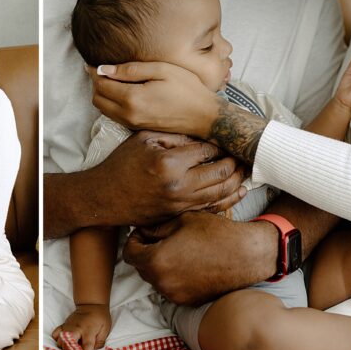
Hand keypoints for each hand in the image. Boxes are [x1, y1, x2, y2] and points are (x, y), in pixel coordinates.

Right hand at [53, 304, 111, 349]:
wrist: (92, 304)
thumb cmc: (100, 318)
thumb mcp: (105, 329)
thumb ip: (100, 342)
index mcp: (88, 330)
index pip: (86, 347)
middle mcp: (76, 328)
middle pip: (69, 344)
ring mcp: (68, 326)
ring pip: (60, 341)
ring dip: (65, 348)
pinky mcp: (64, 324)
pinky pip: (56, 334)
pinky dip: (58, 340)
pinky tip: (64, 343)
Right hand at [81, 130, 246, 226]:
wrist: (105, 196)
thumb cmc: (122, 164)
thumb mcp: (144, 138)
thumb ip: (175, 136)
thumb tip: (202, 136)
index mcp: (170, 162)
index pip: (208, 151)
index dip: (221, 145)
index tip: (227, 141)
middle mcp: (179, 185)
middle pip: (221, 172)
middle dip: (235, 162)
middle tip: (243, 154)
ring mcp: (181, 203)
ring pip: (221, 192)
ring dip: (237, 180)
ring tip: (245, 170)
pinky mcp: (180, 214)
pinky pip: (212, 208)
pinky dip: (229, 199)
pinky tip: (238, 191)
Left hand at [89, 62, 223, 137]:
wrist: (204, 117)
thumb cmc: (187, 89)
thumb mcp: (161, 70)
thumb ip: (130, 69)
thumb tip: (104, 69)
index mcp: (133, 98)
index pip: (100, 84)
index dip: (94, 72)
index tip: (94, 62)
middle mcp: (128, 114)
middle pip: (97, 98)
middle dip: (97, 83)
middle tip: (105, 70)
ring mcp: (132, 123)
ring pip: (103, 108)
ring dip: (103, 94)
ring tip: (114, 79)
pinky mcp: (136, 127)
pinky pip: (113, 115)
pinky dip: (111, 103)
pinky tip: (124, 92)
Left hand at [123, 211, 275, 304]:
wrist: (246, 255)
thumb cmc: (215, 234)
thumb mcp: (181, 221)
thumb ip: (155, 228)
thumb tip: (142, 232)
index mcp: (156, 260)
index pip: (129, 252)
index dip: (135, 240)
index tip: (145, 233)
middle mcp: (162, 282)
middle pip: (140, 267)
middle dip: (146, 252)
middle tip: (162, 239)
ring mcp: (175, 295)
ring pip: (155, 279)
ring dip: (159, 266)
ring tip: (178, 250)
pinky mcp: (188, 302)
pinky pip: (170, 288)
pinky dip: (173, 277)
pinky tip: (189, 264)